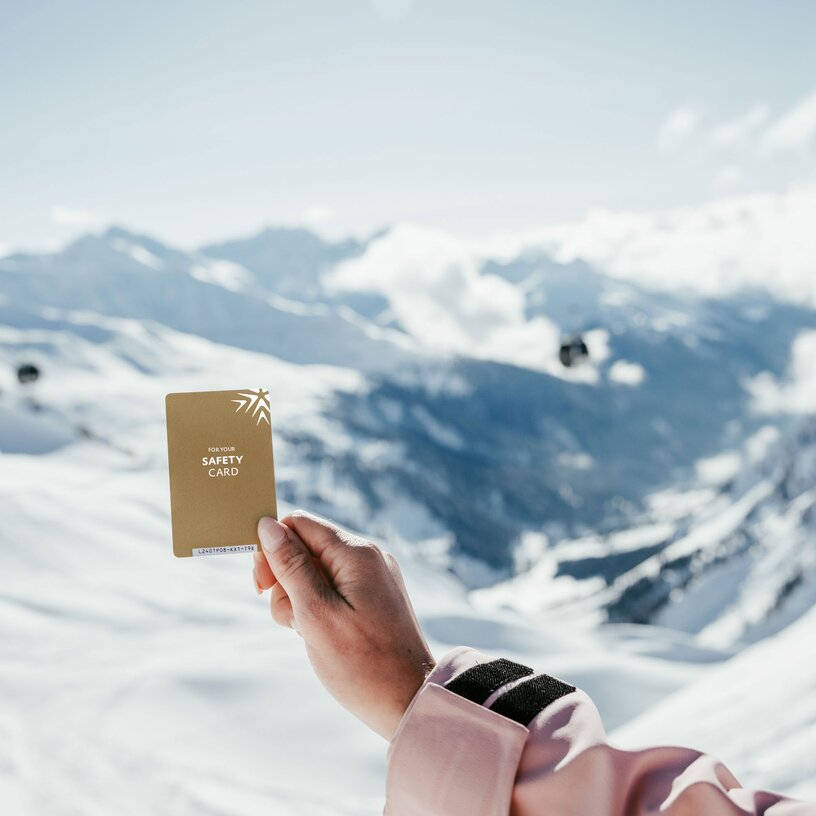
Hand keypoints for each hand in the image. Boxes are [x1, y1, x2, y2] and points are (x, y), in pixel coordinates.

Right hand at [252, 511, 435, 740]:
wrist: (410, 703)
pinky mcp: (374, 598)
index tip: (261, 586)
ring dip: (299, 599)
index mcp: (357, 553)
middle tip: (289, 618)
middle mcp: (369, 557)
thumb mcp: (315, 613)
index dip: (273, 548)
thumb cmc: (361, 664)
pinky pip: (333, 590)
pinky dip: (317, 608)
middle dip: (285, 580)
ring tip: (307, 633)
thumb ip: (291, 566)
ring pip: (316, 572)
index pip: (300, 524)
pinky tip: (320, 635)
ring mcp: (373, 578)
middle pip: (306, 547)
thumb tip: (267, 525)